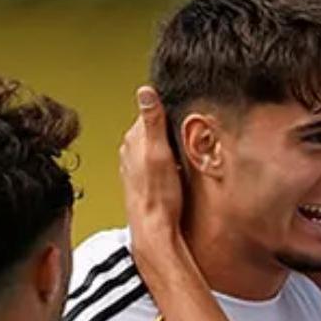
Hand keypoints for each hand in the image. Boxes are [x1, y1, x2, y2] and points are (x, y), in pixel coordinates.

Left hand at [120, 86, 183, 245]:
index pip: (152, 112)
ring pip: (157, 146)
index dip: (172, 113)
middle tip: (190, 137)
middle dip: (172, 130)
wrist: (155, 230)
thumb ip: (152, 120)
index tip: (186, 117)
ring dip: (171, 148)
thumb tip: (145, 91)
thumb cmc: (159, 196)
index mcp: (134, 139)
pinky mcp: (143, 180)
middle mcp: (131, 151)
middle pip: (155, 129)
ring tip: (186, 155)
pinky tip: (179, 172)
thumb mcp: (159, 152)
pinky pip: (158, 163)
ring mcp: (136, 166)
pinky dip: (169, 163)